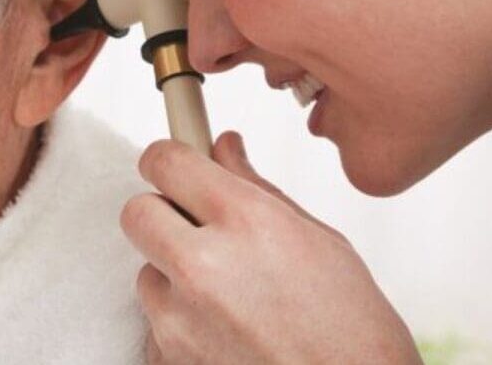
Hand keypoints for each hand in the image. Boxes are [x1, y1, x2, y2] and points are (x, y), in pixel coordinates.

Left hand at [122, 132, 422, 364]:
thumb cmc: (354, 331)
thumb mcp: (321, 242)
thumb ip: (257, 189)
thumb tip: (224, 147)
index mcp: (247, 222)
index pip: (166, 162)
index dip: (167, 159)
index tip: (172, 165)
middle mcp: (204, 266)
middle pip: (137, 212)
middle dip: (161, 214)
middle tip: (195, 229)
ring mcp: (180, 320)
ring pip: (146, 273)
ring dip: (174, 278)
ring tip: (228, 299)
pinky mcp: (169, 360)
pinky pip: (154, 325)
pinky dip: (180, 326)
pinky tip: (224, 334)